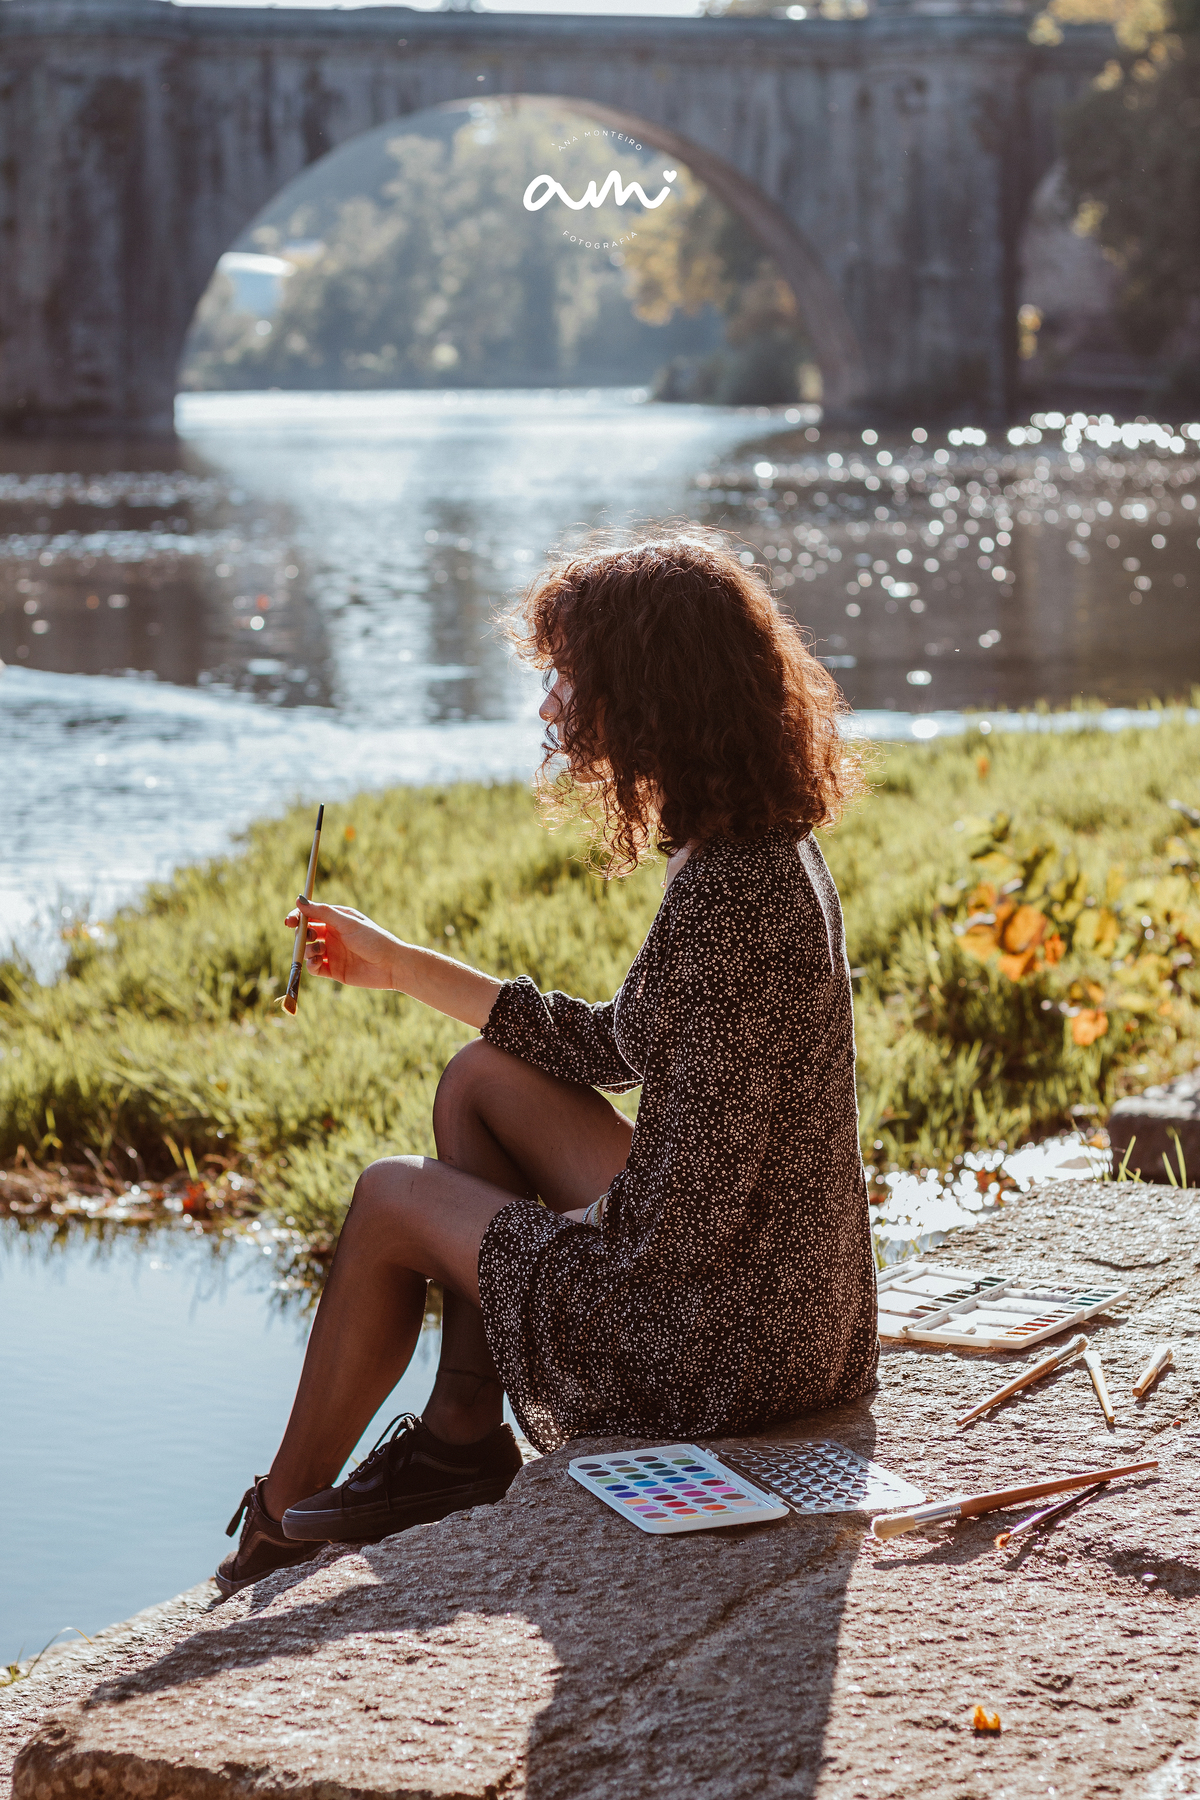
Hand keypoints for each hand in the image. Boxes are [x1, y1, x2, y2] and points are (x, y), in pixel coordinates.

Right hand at [286, 896, 402, 990]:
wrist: (391, 965)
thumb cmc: (373, 939)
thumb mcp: (347, 922)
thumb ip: (323, 912)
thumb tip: (299, 900)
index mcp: (337, 920)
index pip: (311, 915)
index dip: (298, 917)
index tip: (289, 921)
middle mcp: (333, 935)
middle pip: (306, 933)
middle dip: (302, 935)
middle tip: (307, 936)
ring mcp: (333, 953)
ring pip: (308, 951)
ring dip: (307, 950)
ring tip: (318, 951)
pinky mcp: (334, 970)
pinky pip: (314, 968)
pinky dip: (311, 965)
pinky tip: (317, 962)